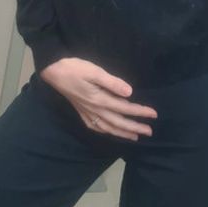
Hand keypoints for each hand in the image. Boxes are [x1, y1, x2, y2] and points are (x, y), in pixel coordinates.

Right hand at [39, 58, 156, 140]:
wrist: (54, 72)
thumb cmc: (75, 68)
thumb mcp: (95, 71)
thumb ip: (112, 83)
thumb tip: (129, 93)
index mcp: (100, 100)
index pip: (125, 108)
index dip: (140, 112)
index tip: (153, 114)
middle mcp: (95, 110)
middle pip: (119, 122)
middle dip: (135, 127)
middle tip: (149, 132)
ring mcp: (87, 113)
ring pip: (108, 128)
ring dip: (123, 133)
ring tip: (135, 137)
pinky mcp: (82, 113)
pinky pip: (97, 127)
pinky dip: (106, 132)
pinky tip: (111, 132)